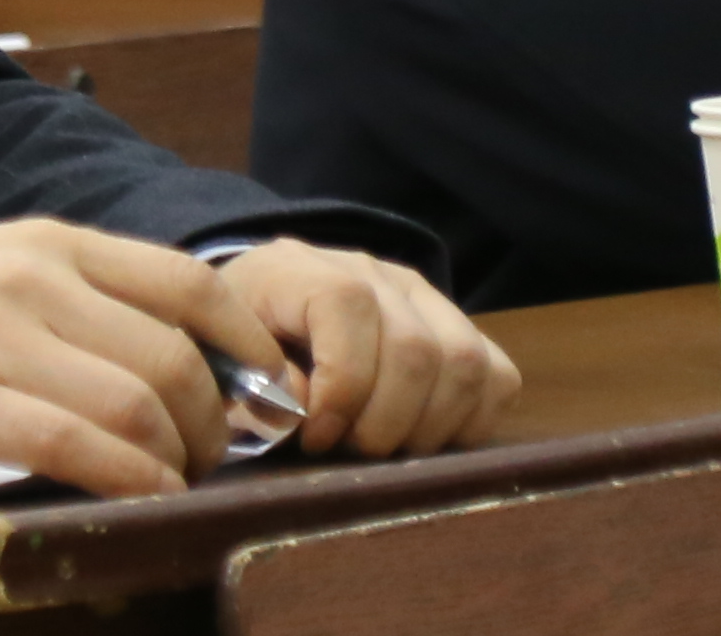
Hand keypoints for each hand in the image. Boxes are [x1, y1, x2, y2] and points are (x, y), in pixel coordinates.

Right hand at [0, 219, 263, 496]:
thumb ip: (77, 299)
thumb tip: (175, 360)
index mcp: (49, 243)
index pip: (189, 282)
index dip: (249, 344)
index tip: (269, 392)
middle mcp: (33, 279)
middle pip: (176, 355)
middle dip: (217, 422)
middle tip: (214, 459)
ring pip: (138, 402)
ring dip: (178, 460)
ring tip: (174, 484)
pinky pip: (77, 446)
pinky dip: (128, 481)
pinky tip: (140, 501)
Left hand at [214, 239, 513, 457]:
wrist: (257, 312)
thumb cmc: (235, 346)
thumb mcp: (222, 359)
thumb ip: (254, 383)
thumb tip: (309, 408)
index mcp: (301, 269)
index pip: (347, 306)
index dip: (341, 384)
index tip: (316, 437)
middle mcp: (373, 271)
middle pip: (416, 349)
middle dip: (385, 424)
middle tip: (350, 450)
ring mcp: (422, 296)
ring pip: (466, 364)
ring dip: (429, 428)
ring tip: (383, 447)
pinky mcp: (456, 326)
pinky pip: (498, 376)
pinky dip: (471, 422)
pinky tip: (423, 438)